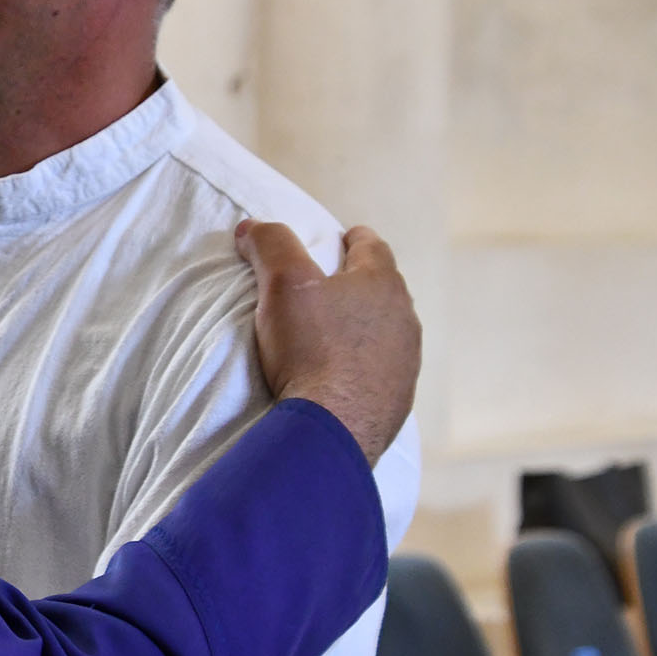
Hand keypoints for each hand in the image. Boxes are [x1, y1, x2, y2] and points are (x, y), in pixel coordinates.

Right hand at [235, 220, 418, 465]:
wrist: (332, 428)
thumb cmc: (310, 347)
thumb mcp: (283, 282)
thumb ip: (270, 244)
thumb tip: (251, 227)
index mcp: (382, 284)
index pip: (373, 247)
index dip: (355, 239)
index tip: (343, 238)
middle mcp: (404, 319)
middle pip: (382, 289)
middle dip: (358, 284)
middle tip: (329, 286)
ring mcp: (405, 363)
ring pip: (386, 332)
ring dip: (363, 328)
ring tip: (333, 335)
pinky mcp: (398, 400)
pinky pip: (382, 372)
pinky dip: (363, 367)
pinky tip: (341, 377)